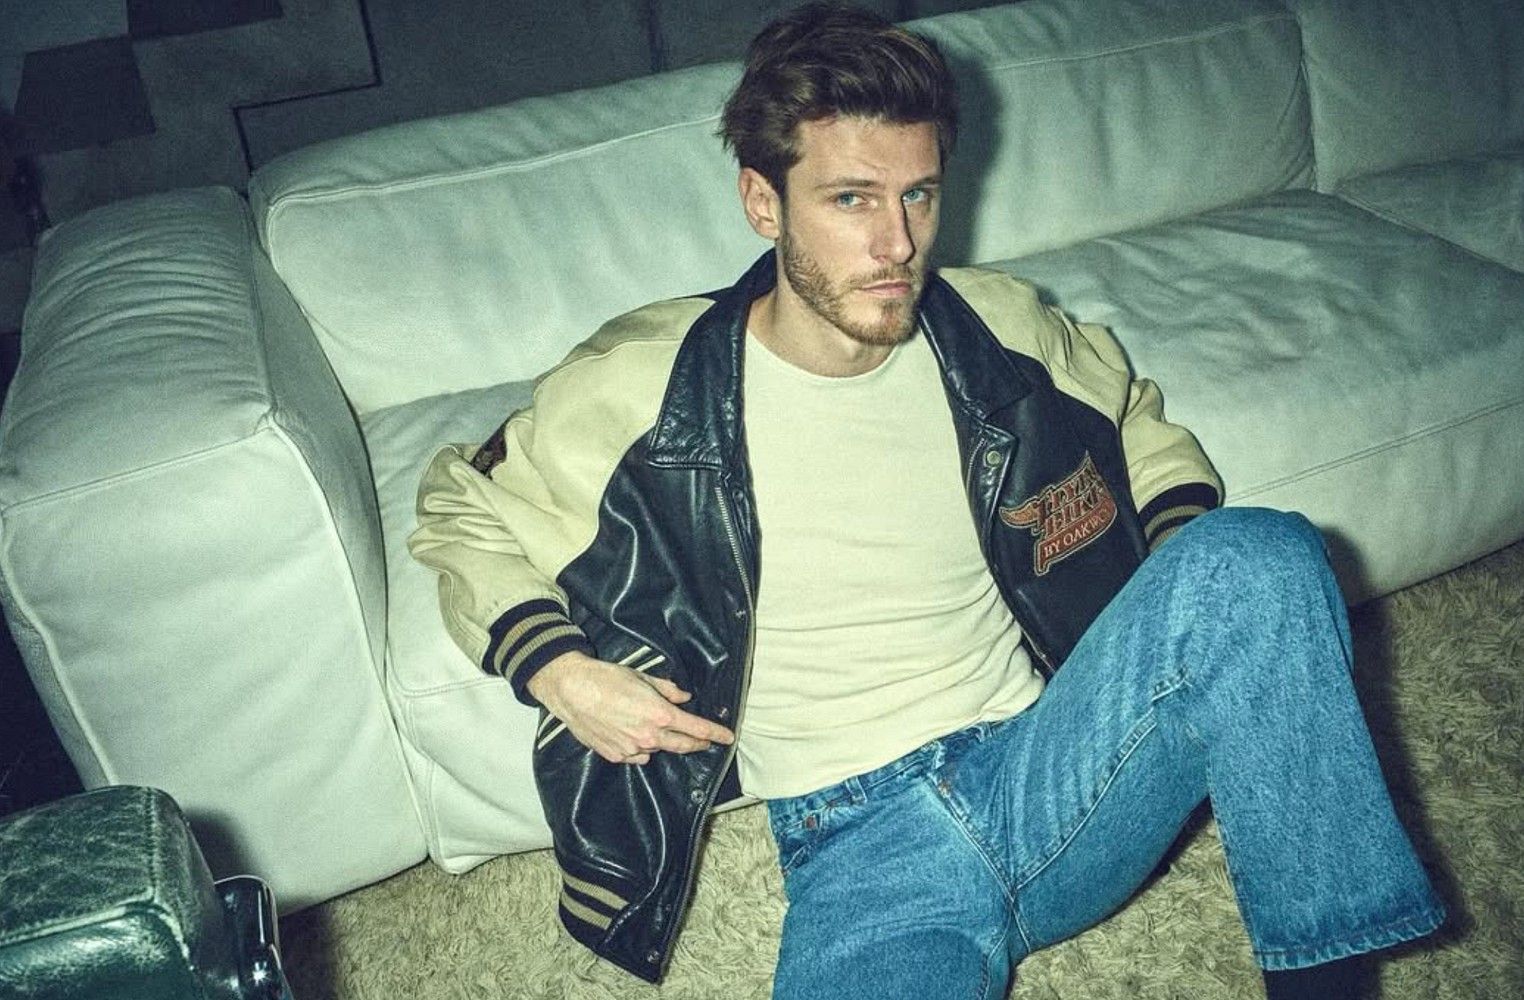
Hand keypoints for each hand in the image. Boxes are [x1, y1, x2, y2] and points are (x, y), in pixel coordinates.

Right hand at [527, 649, 735, 764]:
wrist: (571, 690)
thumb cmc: (606, 678)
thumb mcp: (642, 677)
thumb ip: (668, 690)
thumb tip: (684, 697)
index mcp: (660, 714)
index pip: (697, 729)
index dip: (716, 734)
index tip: (728, 738)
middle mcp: (649, 736)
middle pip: (683, 746)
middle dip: (697, 743)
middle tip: (704, 741)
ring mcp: (631, 749)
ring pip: (657, 750)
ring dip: (664, 742)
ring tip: (657, 729)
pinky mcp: (615, 755)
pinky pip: (636, 756)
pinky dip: (641, 748)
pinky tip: (635, 736)